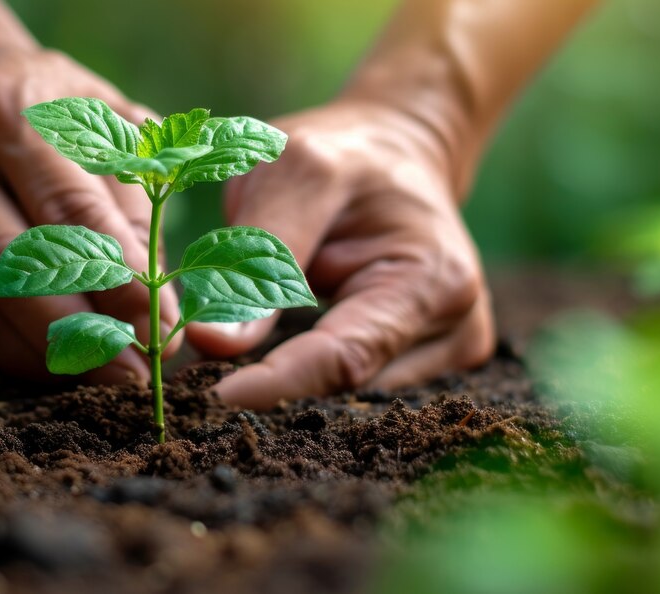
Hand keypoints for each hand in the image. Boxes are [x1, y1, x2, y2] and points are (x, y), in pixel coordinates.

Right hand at [0, 48, 179, 381]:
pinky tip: (36, 366)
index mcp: (4, 110)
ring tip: (89, 376)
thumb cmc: (44, 110)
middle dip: (76, 335)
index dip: (119, 282)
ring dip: (36, 361)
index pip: (69, 212)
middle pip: (6, 269)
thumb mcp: (102, 123)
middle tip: (129, 375)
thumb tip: (154, 312)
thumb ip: (135, 204)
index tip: (161, 332)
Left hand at [188, 100, 494, 407]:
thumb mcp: (294, 175)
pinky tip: (278, 346)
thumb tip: (208, 340)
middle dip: (273, 379)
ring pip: (341, 389)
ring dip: (288, 373)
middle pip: (343, 383)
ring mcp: (446, 349)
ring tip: (243, 332)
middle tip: (203, 367)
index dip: (278, 383)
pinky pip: (349, 381)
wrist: (396, 150)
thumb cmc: (344, 152)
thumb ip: (256, 259)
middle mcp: (455, 327)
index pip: (346, 358)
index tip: (216, 398)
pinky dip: (307, 370)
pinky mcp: (426, 361)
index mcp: (434, 279)